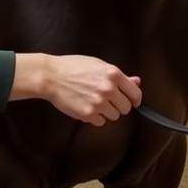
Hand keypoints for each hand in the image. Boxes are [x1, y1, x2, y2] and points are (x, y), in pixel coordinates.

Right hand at [10, 53, 141, 125]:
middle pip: (126, 108)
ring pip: (114, 116)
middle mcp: (108, 89)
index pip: (135, 93)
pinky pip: (100, 122)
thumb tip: (136, 82)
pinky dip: (95, 117)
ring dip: (106, 112)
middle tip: (107, 100)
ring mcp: (98, 103)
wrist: (51, 76)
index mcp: (113, 74)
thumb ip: (119, 76)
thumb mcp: (98, 65)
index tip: (132, 102)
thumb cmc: (73, 67)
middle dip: (118, 105)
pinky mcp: (88, 114)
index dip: (134, 99)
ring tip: (93, 101)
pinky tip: (86, 106)